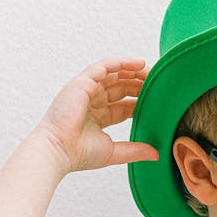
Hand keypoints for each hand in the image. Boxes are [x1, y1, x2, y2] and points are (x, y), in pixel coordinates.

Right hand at [35, 57, 158, 173]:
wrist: (58, 151)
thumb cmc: (78, 154)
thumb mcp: (113, 152)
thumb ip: (135, 150)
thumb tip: (156, 154)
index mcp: (96, 117)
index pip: (123, 105)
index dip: (139, 101)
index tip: (157, 101)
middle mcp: (90, 101)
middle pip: (119, 87)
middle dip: (139, 84)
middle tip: (158, 84)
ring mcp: (85, 91)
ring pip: (113, 74)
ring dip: (133, 71)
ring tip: (152, 71)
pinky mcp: (82, 83)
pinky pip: (104, 66)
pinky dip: (121, 63)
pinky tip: (138, 63)